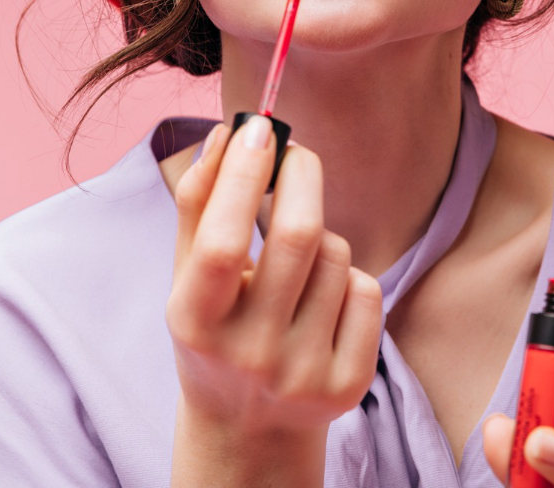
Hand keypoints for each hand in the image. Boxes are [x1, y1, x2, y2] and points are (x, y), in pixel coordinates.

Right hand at [167, 117, 382, 437]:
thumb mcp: (186, 275)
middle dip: (301, 176)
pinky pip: (367, 290)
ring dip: (320, 235)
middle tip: (294, 152)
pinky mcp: (348, 385)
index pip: (223, 241)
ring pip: (337, 256)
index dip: (242, 178)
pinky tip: (321, 301)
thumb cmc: (213, 330)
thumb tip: (229, 133)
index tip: (258, 128)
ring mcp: (303, 374)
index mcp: (195, 323)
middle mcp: (249, 355)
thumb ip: (198, 202)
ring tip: (294, 262)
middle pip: (298, 237)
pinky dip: (347, 278)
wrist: (246, 425)